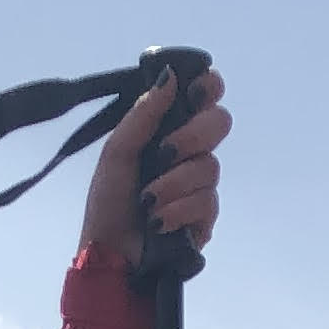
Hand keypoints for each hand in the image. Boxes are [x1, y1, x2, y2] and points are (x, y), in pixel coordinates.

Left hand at [79, 68, 228, 272]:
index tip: (194, 92)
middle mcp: (190, 152)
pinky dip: (178, 211)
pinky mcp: (205, 218)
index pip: (205, 94)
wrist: (109, 254)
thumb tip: (169, 75)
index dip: (208, 86)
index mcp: (170, 128)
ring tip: (147, 202)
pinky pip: (206, 202)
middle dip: (192, 136)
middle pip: (220, 122)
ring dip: (174, 184)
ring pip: (210, 167)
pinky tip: (159, 223)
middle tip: (166, 152)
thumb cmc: (109, 202)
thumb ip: (143, 114)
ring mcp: (200, 185)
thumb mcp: (118, 152)